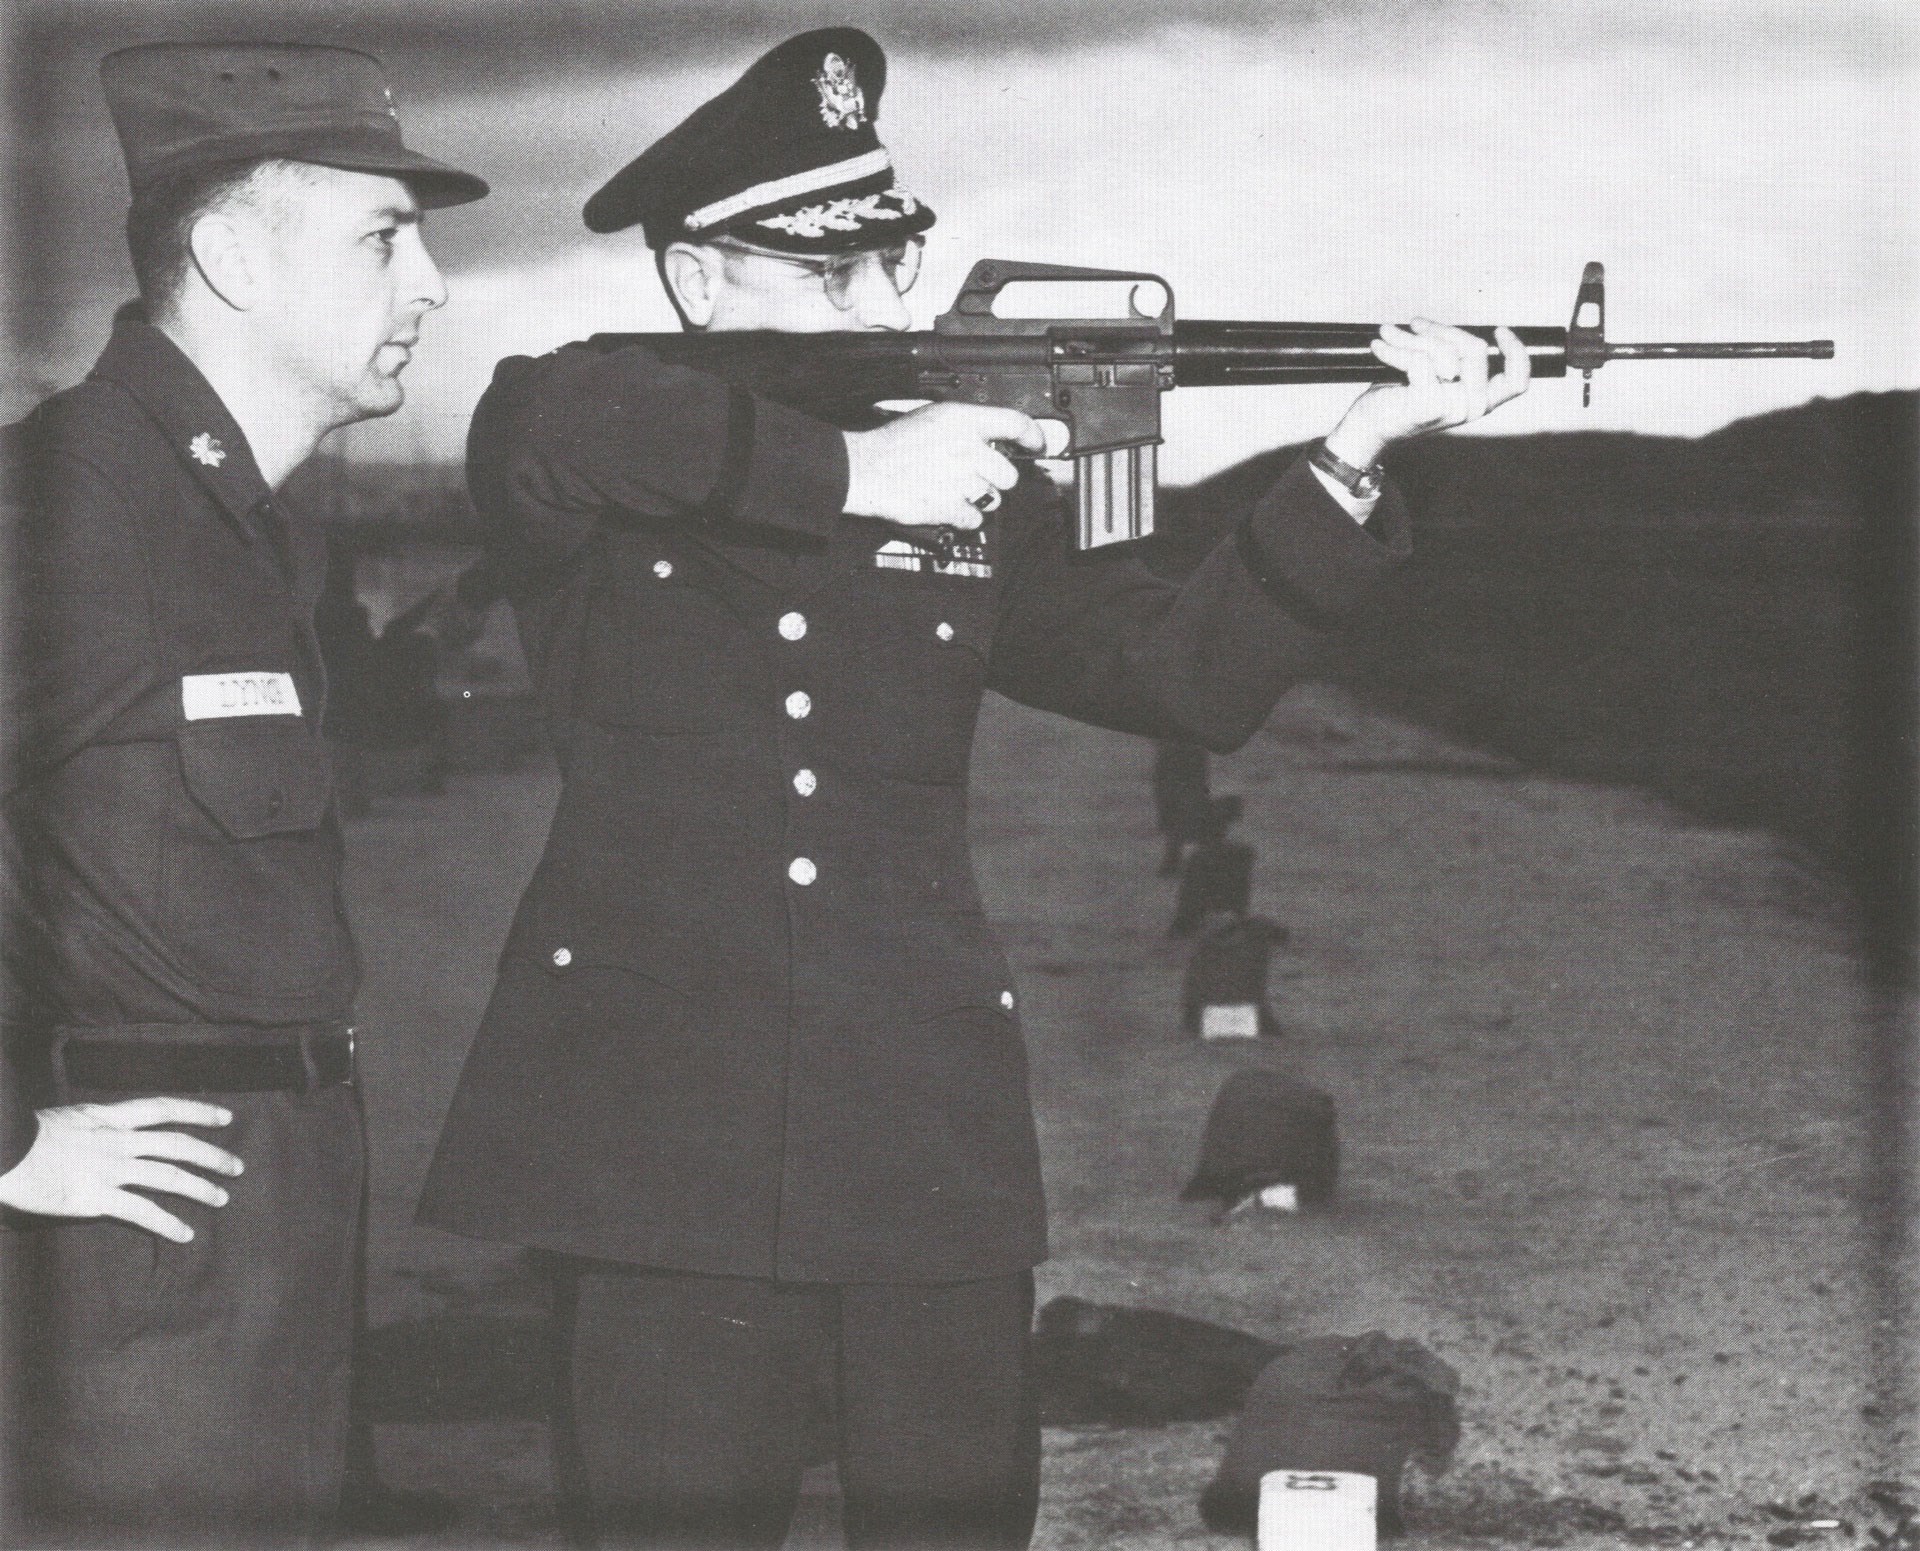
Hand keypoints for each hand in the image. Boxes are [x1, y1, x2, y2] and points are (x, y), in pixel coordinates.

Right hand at [0, 1097, 243, 1241]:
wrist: (0, 1150)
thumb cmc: (23, 1135)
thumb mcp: (68, 1118)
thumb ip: (95, 1125)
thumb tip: (109, 1130)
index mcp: (109, 1116)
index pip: (165, 1108)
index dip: (199, 1112)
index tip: (226, 1118)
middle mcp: (118, 1140)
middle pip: (178, 1145)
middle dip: (212, 1155)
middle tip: (237, 1167)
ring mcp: (110, 1169)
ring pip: (169, 1176)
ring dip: (200, 1188)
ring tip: (222, 1198)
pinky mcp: (96, 1198)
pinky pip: (142, 1212)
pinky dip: (167, 1223)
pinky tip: (185, 1234)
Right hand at [843, 403, 1045, 528]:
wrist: (866, 468)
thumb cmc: (895, 444)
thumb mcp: (933, 416)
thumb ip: (967, 425)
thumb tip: (997, 436)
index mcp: (963, 420)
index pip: (1016, 423)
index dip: (1034, 436)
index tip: (1038, 445)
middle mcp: (967, 448)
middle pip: (1008, 474)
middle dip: (996, 479)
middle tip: (975, 476)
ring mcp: (960, 479)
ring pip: (994, 498)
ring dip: (979, 498)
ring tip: (954, 489)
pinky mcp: (951, 506)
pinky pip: (975, 519)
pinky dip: (964, 517)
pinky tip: (947, 504)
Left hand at [1325, 320, 1531, 467]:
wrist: (1368, 427)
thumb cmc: (1399, 396)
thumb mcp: (1435, 372)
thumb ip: (1452, 355)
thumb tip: (1445, 329)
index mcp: (1479, 401)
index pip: (1517, 382)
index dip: (1516, 352)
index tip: (1499, 330)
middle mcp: (1472, 408)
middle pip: (1476, 348)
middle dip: (1441, 329)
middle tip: (1414, 324)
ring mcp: (1453, 408)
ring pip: (1445, 350)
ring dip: (1411, 337)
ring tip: (1389, 335)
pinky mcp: (1428, 405)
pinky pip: (1419, 359)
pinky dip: (1395, 348)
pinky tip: (1380, 348)